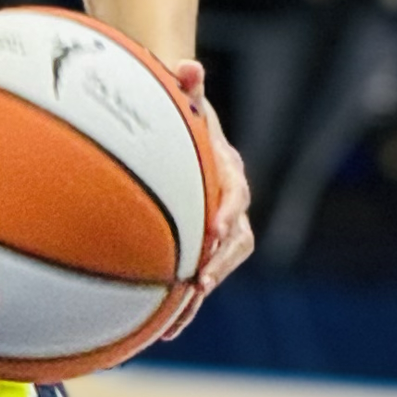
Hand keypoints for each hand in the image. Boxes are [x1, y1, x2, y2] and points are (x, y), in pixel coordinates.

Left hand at [160, 57, 251, 334]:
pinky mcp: (199, 245)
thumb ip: (185, 83)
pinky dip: (183, 304)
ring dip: (200, 292)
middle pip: (236, 239)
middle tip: (198, 285)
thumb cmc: (175, 107)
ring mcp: (217, 226)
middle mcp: (229, 201)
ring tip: (176, 321)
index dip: (228, 213)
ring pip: (219, 265)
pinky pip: (197, 277)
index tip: (215, 230)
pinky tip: (160, 331)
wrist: (177, 119)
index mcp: (228, 168)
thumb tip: (189, 66)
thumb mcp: (179, 93)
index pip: (236, 192)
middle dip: (218, 264)